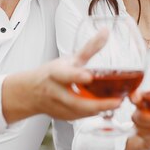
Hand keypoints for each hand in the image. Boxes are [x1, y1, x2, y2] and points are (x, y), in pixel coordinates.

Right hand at [2, 30, 121, 122]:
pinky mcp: (63, 117)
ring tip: (117, 103)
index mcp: (55, 74)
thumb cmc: (51, 75)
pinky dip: (95, 113)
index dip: (76, 76)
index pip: (65, 75)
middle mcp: (55, 92)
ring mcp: (58, 107)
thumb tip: (106, 32)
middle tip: (117, 101)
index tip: (89, 76)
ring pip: (81, 112)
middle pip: (76, 102)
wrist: (31, 94)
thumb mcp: (70, 59)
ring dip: (100, 109)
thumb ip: (90, 48)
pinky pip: (82, 116)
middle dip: (98, 104)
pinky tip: (107, 107)